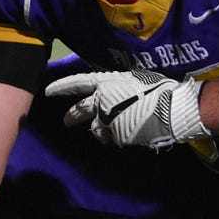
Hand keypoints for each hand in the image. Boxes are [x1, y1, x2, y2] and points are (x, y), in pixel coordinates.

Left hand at [45, 69, 209, 150]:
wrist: (170, 109)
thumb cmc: (157, 88)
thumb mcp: (135, 80)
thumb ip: (119, 87)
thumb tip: (116, 92)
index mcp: (105, 84)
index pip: (77, 83)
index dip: (62, 86)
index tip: (48, 91)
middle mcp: (101, 102)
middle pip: (80, 111)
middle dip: (72, 117)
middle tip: (66, 122)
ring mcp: (107, 121)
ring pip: (96, 129)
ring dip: (101, 129)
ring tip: (115, 127)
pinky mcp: (116, 137)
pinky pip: (112, 138)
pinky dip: (117, 136)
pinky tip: (131, 131)